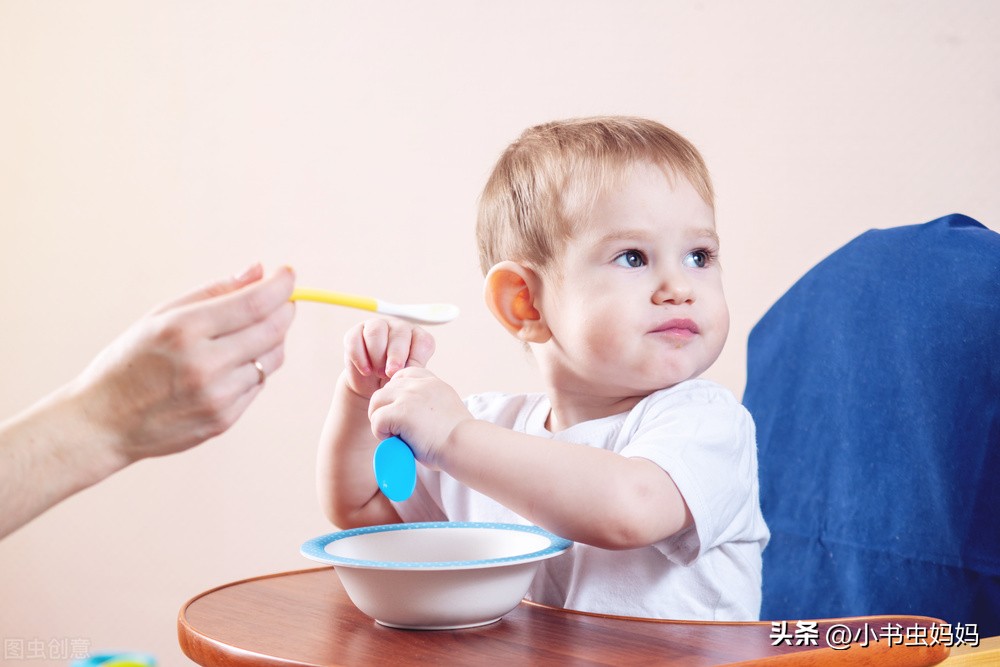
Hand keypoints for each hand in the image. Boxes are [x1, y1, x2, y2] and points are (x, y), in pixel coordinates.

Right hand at [71, 263, 295, 462]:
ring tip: (251, 332)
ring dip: (272, 339)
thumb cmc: (131, 361)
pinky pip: (258, 383)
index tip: (288, 274)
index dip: (280, 285)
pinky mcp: (224, 419)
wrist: (104, 423)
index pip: (254, 303)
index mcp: (183, 330)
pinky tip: (232, 363)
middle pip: (273, 330)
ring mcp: (217, 395)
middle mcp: (204, 364)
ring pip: (272, 358)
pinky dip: (255, 367)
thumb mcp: (160, 316)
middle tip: (282, 301)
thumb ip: (213, 292)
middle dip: (285, 310)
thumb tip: (258, 271)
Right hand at [341, 318, 434, 399]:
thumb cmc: (394, 380)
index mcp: (416, 337)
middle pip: (399, 332)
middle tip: (391, 373)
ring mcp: (376, 326)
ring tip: (379, 373)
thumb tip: (410, 369)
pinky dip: (360, 358)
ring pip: (376, 331)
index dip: (416, 357)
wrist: (371, 386)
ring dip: (377, 355)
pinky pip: (355, 340)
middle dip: (396, 355)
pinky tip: (366, 371)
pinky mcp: (355, 333)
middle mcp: (398, 327)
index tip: (409, 371)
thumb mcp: (406, 377)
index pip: (423, 340)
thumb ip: (411, 369)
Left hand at [367, 367, 472, 467]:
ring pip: (376, 402)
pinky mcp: (400, 411)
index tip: (402, 412)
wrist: (465, 445)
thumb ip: (427, 406)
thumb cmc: (458, 439)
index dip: (396, 394)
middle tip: (395, 430)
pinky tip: (397, 441)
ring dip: (380, 420)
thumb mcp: (445, 410)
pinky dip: (381, 433)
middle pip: (385, 389)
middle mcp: (419, 385)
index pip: (403, 375)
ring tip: (394, 436)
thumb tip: (412, 418)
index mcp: (432, 383)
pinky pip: (377, 420)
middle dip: (385, 409)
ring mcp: (409, 396)